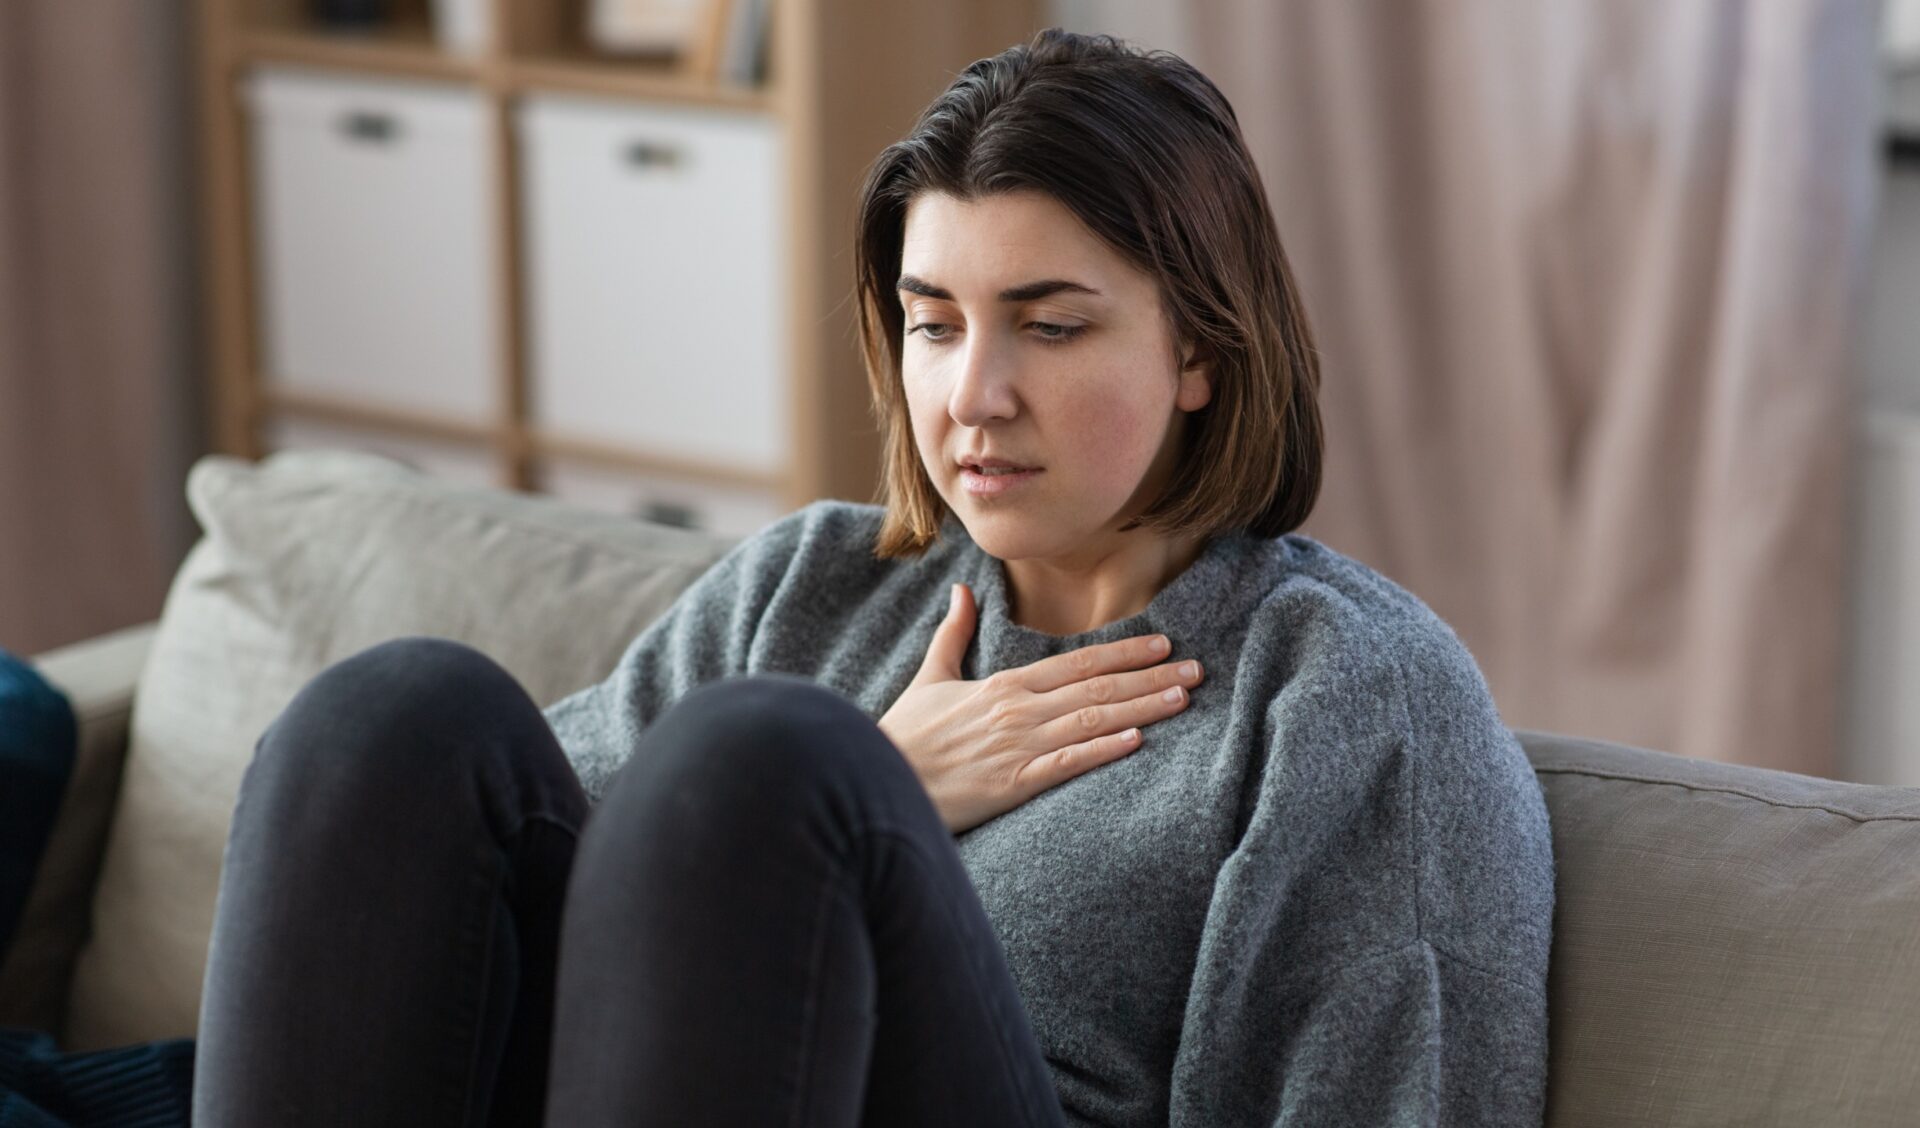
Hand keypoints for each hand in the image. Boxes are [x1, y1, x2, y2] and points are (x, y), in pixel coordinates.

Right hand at [877, 582, 1205, 833]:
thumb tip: (962, 590)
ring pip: (1092, 721)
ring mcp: (1018, 746)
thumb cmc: (904, 736)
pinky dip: (1101, 750)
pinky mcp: (1012, 784)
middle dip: (1150, 676)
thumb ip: (953, 634)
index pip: (1076, 662)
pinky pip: (1065, 764)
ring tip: (1182, 697)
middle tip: (1196, 668)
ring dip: (1141, 707)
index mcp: (1004, 685)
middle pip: (1097, 687)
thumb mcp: (930, 678)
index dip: (1123, 651)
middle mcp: (1018, 710)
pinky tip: (1135, 740)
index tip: (1162, 643)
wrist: (878, 780)